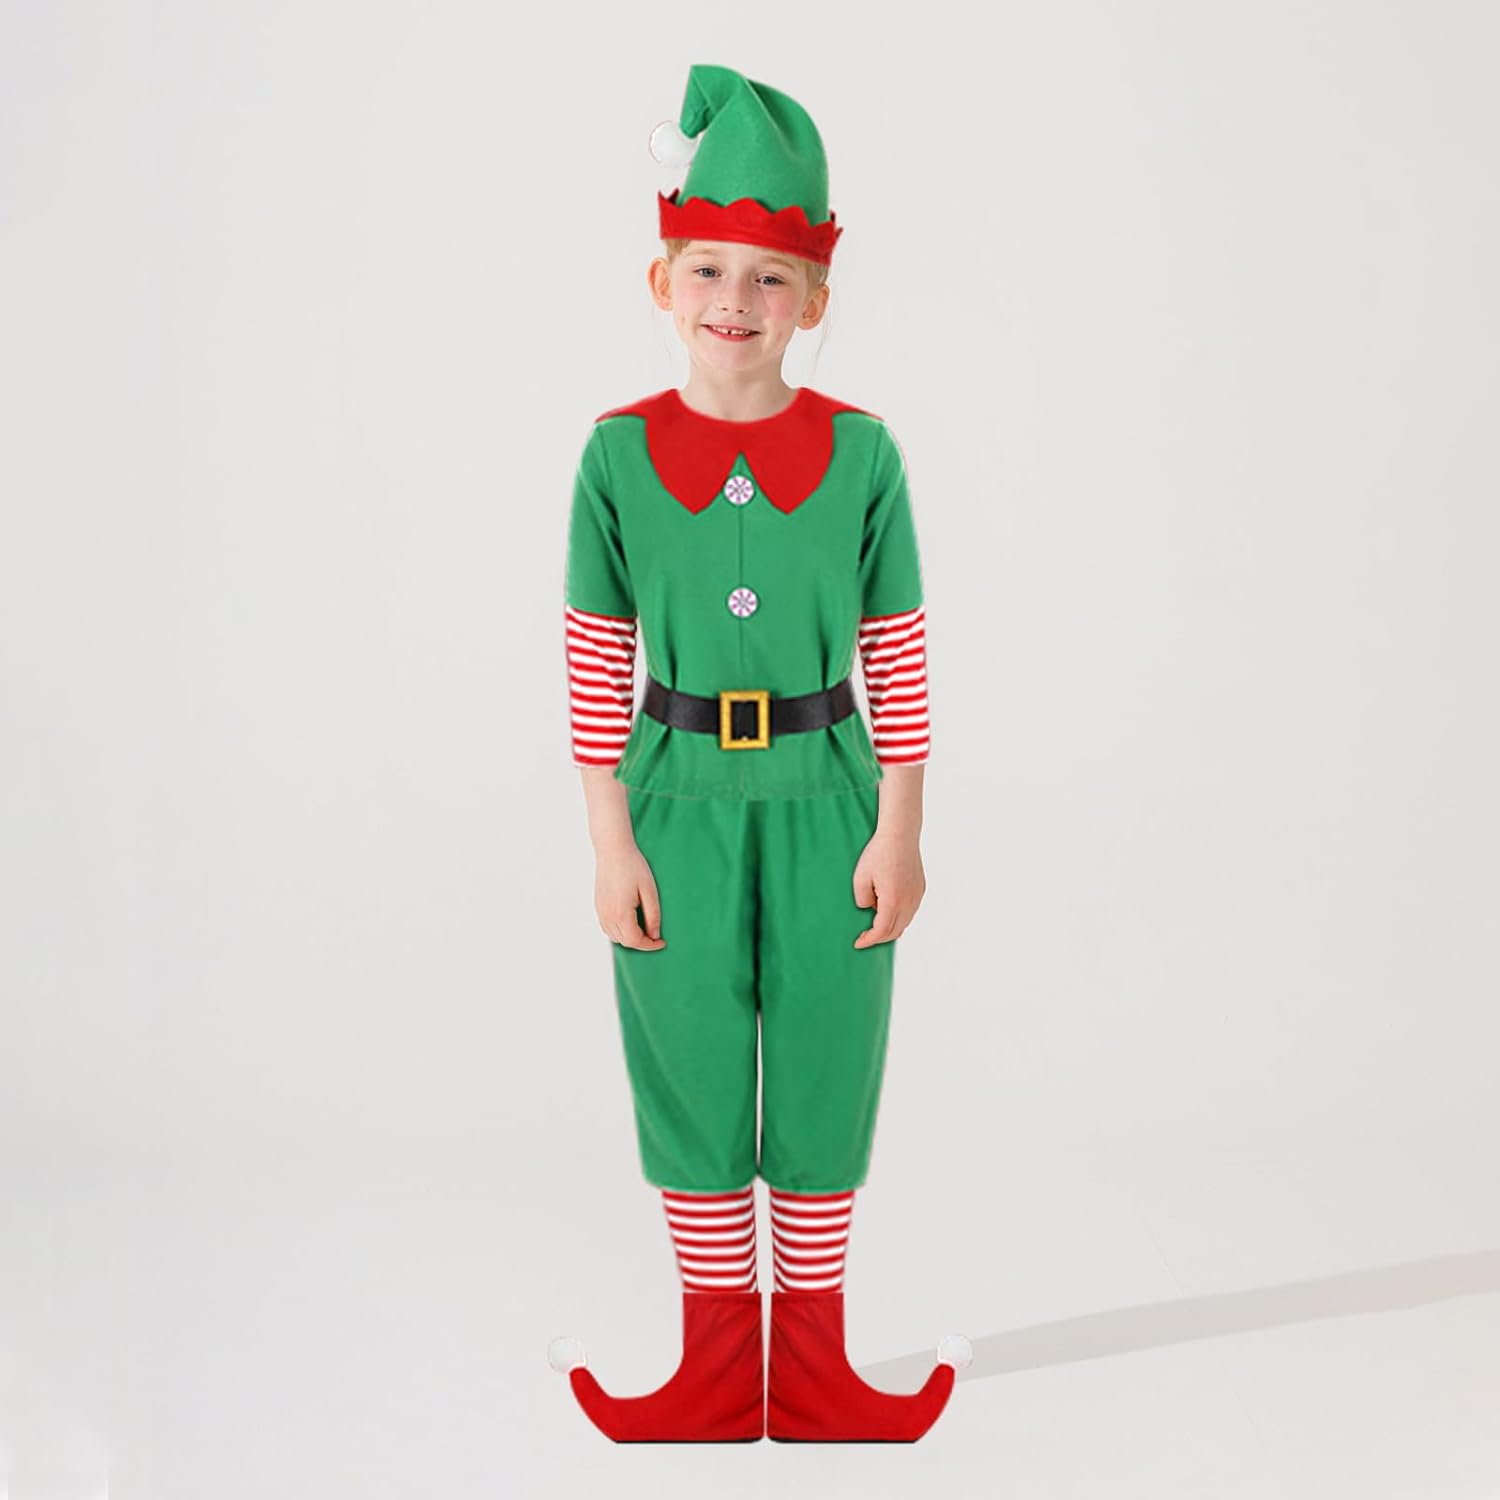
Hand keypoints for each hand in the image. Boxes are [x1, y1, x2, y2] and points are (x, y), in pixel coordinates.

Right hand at [595, 839, 666, 950]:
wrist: (613, 849)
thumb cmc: (633, 866)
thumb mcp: (649, 890)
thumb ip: (653, 915)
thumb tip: (655, 935)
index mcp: (621, 913)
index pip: (635, 941)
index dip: (650, 945)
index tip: (662, 942)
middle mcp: (607, 915)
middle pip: (624, 941)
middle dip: (641, 942)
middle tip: (656, 935)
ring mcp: (600, 911)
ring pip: (614, 937)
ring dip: (629, 937)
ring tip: (645, 928)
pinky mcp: (598, 905)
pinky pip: (607, 927)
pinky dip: (619, 930)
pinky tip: (630, 921)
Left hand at [852, 829, 925, 946]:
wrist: (900, 834)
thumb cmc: (878, 854)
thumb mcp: (860, 878)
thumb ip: (862, 900)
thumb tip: (870, 909)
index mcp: (892, 901)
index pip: (881, 931)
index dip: (869, 940)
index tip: (857, 943)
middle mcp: (908, 902)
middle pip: (894, 931)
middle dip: (879, 938)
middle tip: (864, 937)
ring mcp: (917, 896)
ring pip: (904, 922)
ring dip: (889, 928)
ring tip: (874, 924)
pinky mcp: (920, 889)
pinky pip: (910, 911)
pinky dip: (899, 917)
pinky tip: (887, 910)